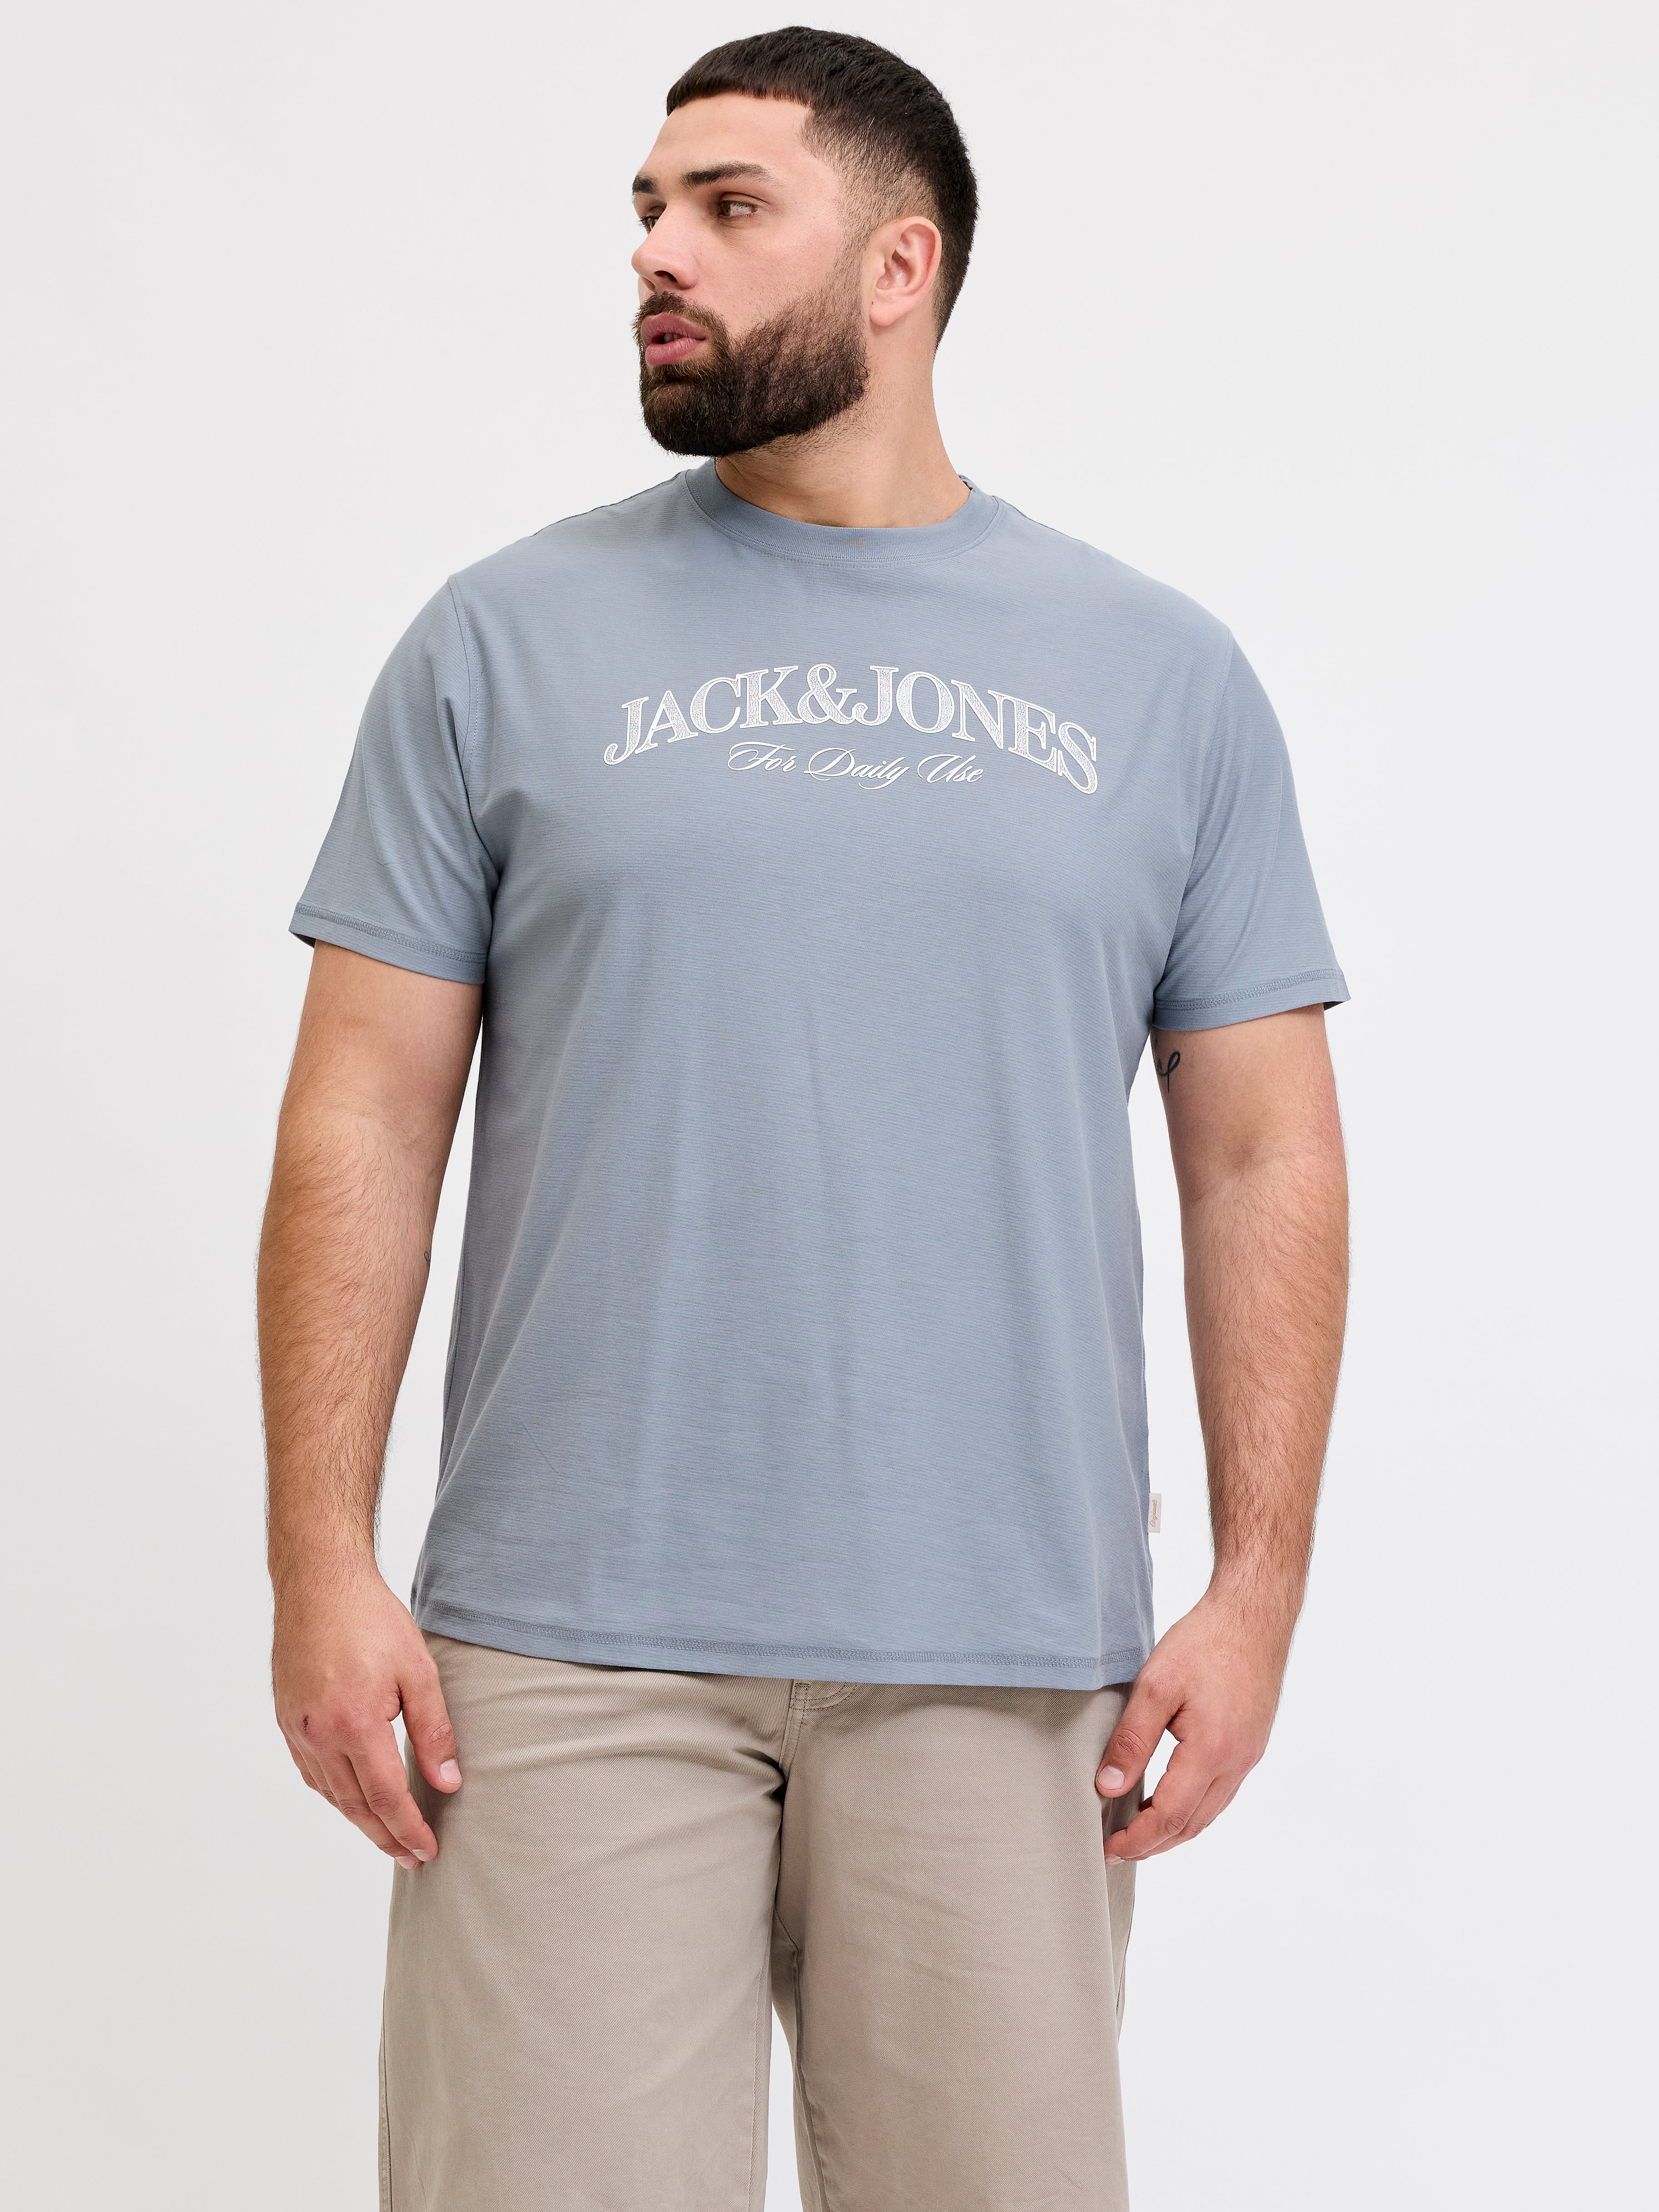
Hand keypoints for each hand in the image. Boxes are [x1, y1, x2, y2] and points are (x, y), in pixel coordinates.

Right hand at [273, 1565, 461, 1867]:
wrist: (319, 1584)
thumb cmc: (371, 1619)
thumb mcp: (418, 1670)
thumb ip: (434, 1731)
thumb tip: (448, 1783)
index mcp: (355, 1725)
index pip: (386, 1797)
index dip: (408, 1829)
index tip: (427, 1852)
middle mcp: (319, 1735)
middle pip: (355, 1805)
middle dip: (386, 1837)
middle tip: (411, 1858)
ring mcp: (298, 1729)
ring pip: (330, 1793)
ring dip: (359, 1821)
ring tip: (386, 1836)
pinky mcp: (287, 1719)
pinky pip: (311, 1772)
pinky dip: (334, 1794)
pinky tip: (351, 1799)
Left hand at [1095, 1585, 1291, 1862]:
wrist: (1253, 1615)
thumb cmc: (1206, 1642)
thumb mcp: (1156, 1685)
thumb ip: (1131, 1740)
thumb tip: (1108, 1787)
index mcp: (1212, 1751)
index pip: (1169, 1816)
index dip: (1137, 1839)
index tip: (1107, 1849)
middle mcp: (1237, 1763)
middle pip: (1192, 1824)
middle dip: (1153, 1843)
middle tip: (1116, 1850)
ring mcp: (1248, 1755)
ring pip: (1209, 1813)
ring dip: (1174, 1829)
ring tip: (1138, 1831)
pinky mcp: (1251, 1744)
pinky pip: (1221, 1793)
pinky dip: (1193, 1808)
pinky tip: (1172, 1799)